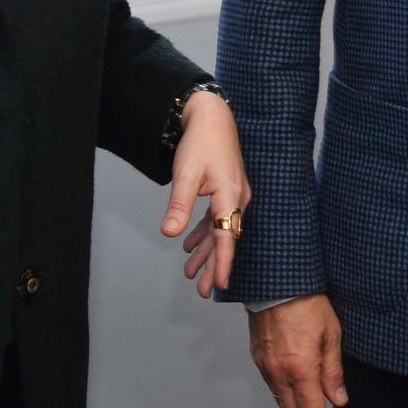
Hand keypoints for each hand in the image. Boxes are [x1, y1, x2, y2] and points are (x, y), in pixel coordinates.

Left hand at [164, 91, 249, 297]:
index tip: (221, 285)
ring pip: (221, 230)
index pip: (227, 236)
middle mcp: (237, 198)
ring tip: (193, 273)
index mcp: (230, 196)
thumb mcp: (186, 174)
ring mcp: (234, 195)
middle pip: (226, 238)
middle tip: (204, 291)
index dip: (223, 263)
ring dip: (208, 252)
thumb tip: (170, 233)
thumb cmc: (201, 142)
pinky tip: (191, 245)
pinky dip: (206, 234)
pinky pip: (218, 219)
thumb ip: (180, 205)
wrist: (212, 117)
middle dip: (214, 265)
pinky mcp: (227, 191)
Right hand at [249, 294, 346, 407]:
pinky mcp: (259, 359)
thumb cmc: (307, 302)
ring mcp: (266, 367)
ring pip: (282, 404)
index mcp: (300, 368)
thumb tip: (338, 400)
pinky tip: (297, 401)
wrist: (276, 282)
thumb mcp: (331, 334)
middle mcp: (279, 373)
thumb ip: (333, 371)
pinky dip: (287, 401)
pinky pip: (273, 389)